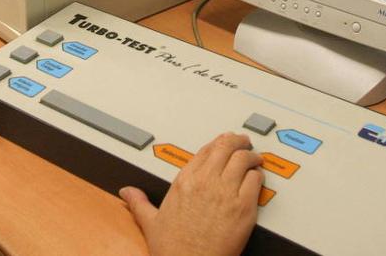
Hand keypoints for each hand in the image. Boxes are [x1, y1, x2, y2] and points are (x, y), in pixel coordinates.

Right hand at [119, 132, 262, 255]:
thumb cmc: (172, 250)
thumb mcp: (151, 223)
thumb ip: (140, 202)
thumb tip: (127, 192)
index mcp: (184, 181)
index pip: (206, 150)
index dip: (218, 143)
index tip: (223, 143)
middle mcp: (205, 182)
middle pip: (226, 147)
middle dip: (238, 141)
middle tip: (244, 142)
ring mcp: (226, 193)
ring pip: (243, 159)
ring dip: (251, 156)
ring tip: (255, 159)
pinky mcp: (243, 207)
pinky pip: (255, 180)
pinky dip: (258, 175)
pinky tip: (257, 178)